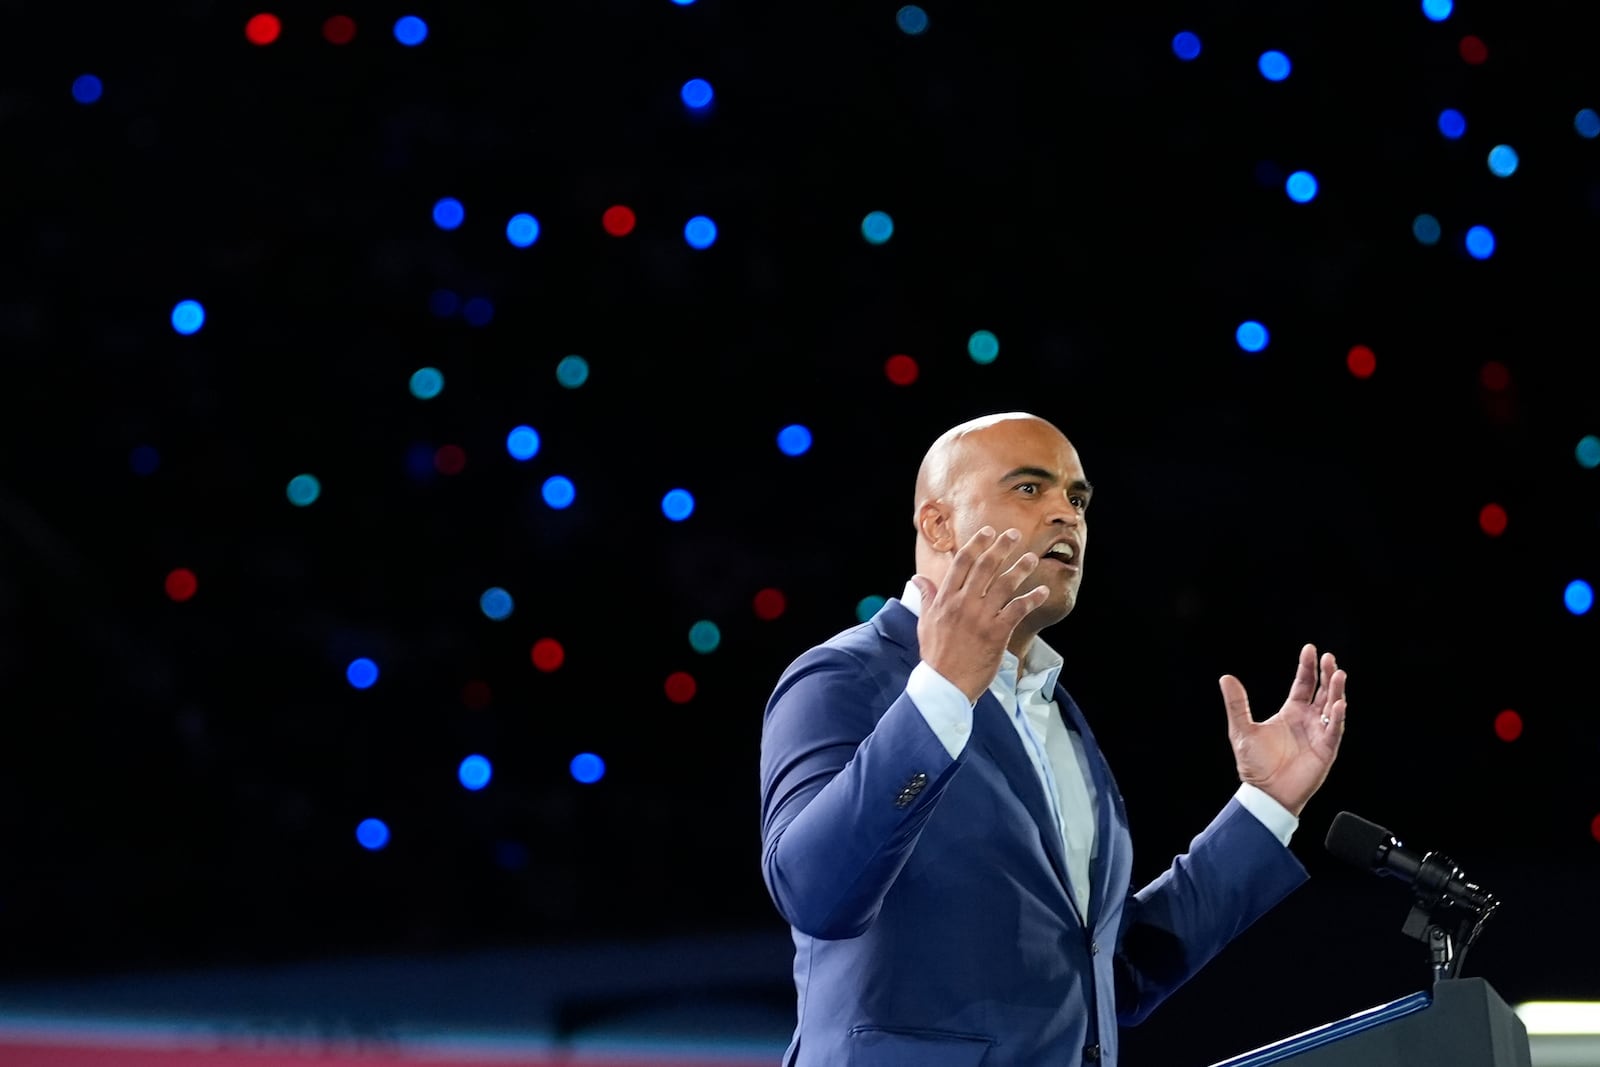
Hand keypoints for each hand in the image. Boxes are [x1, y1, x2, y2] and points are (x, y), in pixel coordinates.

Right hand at [911, 526, 1049, 703]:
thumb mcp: (925, 622)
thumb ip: (926, 597)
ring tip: (1031, 558)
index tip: (987, 533)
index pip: (962, 563)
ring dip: (1020, 568)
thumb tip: (918, 578)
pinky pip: (1018, 610)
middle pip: (985, 567)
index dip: (976, 544)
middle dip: (1001, 547)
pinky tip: (1042, 591)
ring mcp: (981, 617)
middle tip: (1014, 535)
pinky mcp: (997, 633)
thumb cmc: (936, 654)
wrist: (945, 684)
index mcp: (946, 599)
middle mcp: (964, 603)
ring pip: (1004, 585)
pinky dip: (1032, 598)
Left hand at [1219, 644, 1346, 816]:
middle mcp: (1307, 720)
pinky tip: (1338, 704)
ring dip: (1336, 691)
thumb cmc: (1254, 764)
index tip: (1311, 649)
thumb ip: (1237, 704)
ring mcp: (1318, 734)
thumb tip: (1226, 678)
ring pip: (1332, 707)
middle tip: (1330, 658)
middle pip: (1322, 692)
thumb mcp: (1241, 729)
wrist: (1265, 792)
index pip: (1304, 684)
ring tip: (1339, 674)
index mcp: (1291, 712)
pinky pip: (1334, 730)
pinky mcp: (1325, 750)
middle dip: (1327, 675)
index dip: (1308, 667)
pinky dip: (1337, 717)